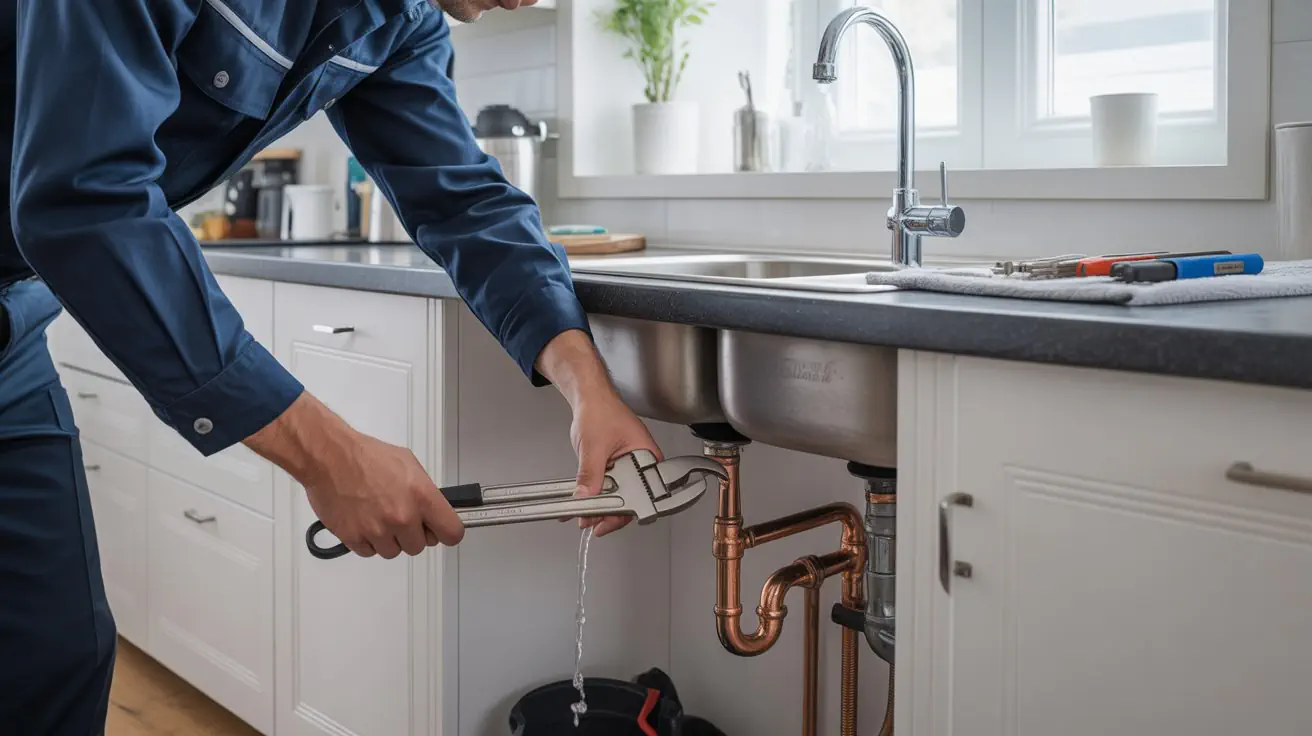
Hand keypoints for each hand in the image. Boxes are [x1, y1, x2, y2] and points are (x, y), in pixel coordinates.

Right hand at [244, 392, 464, 557]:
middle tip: (400, 517)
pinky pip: (369, 552)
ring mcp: (378, 530)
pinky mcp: (355, 538)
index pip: (452, 533)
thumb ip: (425, 491)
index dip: (446, 532)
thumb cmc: (366, 456)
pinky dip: (368, 541)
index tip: (441, 530)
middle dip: (412, 534)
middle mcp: (402, 517)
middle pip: (420, 546)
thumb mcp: (409, 464)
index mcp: (421, 497)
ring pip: (394, 552)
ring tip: (378, 515)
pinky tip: (364, 520)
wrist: (329, 458)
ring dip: (389, 539)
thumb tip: (434, 509)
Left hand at [569, 389, 661, 536]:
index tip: (606, 521)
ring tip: (583, 515)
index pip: (641, 494)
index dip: (623, 511)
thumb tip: (586, 496)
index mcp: (647, 456)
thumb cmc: (602, 410)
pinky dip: (593, 496)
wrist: (590, 398)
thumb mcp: (594, 446)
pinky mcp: (613, 467)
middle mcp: (640, 464)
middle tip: (591, 522)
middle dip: (607, 513)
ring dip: (598, 506)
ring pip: (616, 495)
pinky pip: (605, 486)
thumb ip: (590, 474)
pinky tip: (580, 504)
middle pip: (628, 499)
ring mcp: (626, 466)